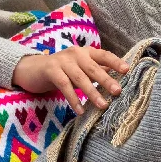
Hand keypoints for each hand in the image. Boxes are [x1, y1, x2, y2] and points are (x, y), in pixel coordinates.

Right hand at [12, 46, 129, 114]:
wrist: (33, 69)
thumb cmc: (63, 69)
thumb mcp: (80, 68)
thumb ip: (96, 70)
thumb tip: (118, 77)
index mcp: (86, 52)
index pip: (103, 55)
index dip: (115, 62)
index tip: (127, 70)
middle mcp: (76, 53)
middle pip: (93, 67)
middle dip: (106, 79)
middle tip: (118, 91)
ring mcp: (62, 61)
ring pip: (80, 78)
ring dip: (92, 92)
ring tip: (102, 105)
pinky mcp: (51, 70)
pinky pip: (64, 85)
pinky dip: (73, 98)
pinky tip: (80, 110)